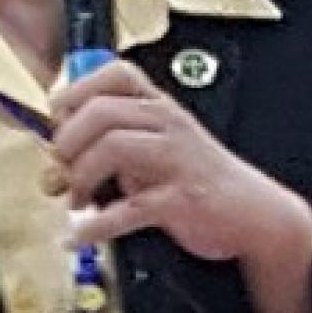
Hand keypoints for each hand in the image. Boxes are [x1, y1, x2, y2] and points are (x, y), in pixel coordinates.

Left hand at [50, 60, 311, 312]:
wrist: (255, 214)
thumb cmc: (201, 180)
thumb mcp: (159, 150)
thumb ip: (114, 149)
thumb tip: (56, 163)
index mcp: (161, 108)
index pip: (114, 75)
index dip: (75, 93)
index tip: (58, 121)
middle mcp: (169, 125)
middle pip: (101, 111)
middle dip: (68, 141)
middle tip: (62, 168)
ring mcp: (176, 160)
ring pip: (112, 147)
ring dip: (80, 176)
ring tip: (76, 199)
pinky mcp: (181, 200)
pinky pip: (127, 210)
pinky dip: (93, 227)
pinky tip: (77, 237)